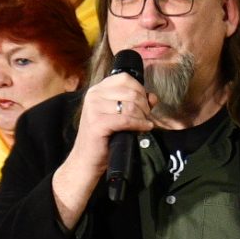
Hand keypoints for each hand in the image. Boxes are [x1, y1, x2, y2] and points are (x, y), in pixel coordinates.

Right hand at [52, 67, 155, 229]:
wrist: (87, 160)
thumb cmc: (105, 137)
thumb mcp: (120, 115)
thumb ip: (136, 103)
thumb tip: (153, 97)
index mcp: (97, 89)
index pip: (126, 78)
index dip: (140, 89)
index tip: (144, 104)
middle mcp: (93, 95)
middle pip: (131, 92)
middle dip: (144, 106)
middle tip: (145, 118)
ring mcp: (93, 108)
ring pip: (131, 106)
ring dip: (143, 116)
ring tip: (143, 125)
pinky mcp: (97, 123)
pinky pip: (127, 119)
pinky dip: (139, 124)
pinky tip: (144, 129)